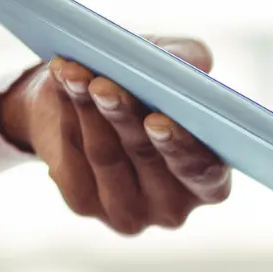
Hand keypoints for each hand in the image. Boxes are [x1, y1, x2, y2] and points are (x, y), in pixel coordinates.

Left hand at [0, 39, 230, 234]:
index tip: (158, 120)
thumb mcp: (170, 65)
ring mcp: (129, 211)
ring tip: (74, 72)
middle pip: (148, 158)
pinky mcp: (85, 204)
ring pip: (106, 155)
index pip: (203, 171)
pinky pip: (73, 157)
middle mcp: (174, 206)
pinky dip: (66, 114)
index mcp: (209, 180)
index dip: (182, 147)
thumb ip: (190, 60)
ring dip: (88, 108)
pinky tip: (63, 85)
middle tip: (103, 86)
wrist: (82, 107)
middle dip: (124, 117)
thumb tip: (193, 62)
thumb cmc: (141, 88)